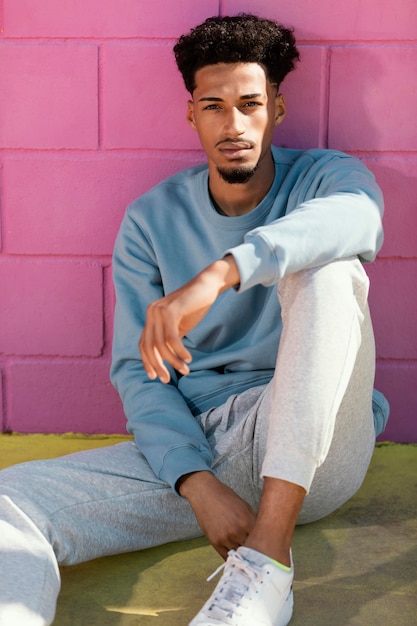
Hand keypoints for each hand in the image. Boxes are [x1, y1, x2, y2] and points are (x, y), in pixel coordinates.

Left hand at [139, 256, 238, 382]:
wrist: (208, 285)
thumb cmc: (195, 306)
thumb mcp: (179, 325)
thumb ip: (169, 339)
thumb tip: (164, 360)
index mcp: (151, 316)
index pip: (143, 344)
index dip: (147, 362)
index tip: (155, 376)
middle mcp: (152, 312)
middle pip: (149, 346)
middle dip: (157, 366)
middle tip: (167, 379)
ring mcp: (160, 310)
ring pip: (161, 345)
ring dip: (173, 361)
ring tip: (185, 370)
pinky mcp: (171, 310)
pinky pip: (172, 338)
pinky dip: (179, 352)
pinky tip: (188, 358)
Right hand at [178, 471, 255, 559]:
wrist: (205, 494)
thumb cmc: (226, 498)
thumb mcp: (245, 506)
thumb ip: (253, 521)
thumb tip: (261, 534)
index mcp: (247, 521)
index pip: (260, 540)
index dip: (263, 544)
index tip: (265, 548)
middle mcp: (237, 531)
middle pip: (251, 549)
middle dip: (254, 551)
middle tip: (257, 554)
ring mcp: (225, 538)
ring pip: (239, 555)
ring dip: (243, 556)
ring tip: (247, 558)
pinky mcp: (215, 542)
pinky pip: (226, 557)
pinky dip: (232, 558)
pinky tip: (236, 558)